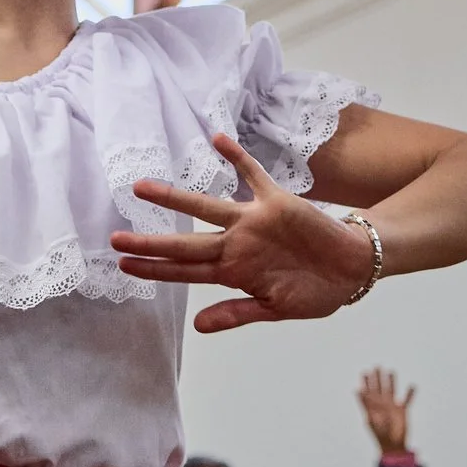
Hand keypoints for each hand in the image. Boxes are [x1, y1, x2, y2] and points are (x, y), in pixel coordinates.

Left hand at [111, 134, 374, 332]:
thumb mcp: (275, 309)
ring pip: (207, 207)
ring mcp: (253, 222)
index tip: (123, 266)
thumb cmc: (314, 292)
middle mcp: (236, 244)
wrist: (352, 269)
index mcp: (233, 271)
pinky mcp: (277, 202)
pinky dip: (238, 158)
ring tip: (142, 187)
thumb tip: (197, 326)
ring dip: (175, 198)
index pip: (185, 271)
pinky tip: (218, 140)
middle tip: (114, 238)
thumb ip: (236, 313)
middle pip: (185, 243)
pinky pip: (253, 175)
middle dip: (151, 242)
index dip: (155, 269)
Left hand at [359, 369, 413, 454]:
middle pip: (379, 388)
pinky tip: (412, 386)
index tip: (364, 372)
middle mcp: (382, 405)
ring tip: (391, 371)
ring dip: (392, 381)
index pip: (368, 392)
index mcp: (372, 407)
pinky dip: (409, 393)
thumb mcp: (372, 419)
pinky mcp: (402, 411)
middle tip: (376, 366)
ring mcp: (392, 407)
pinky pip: (406, 400)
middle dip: (377, 378)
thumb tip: (359, 390)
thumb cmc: (381, 434)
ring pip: (392, 390)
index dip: (366, 382)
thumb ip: (367, 404)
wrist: (393, 445)